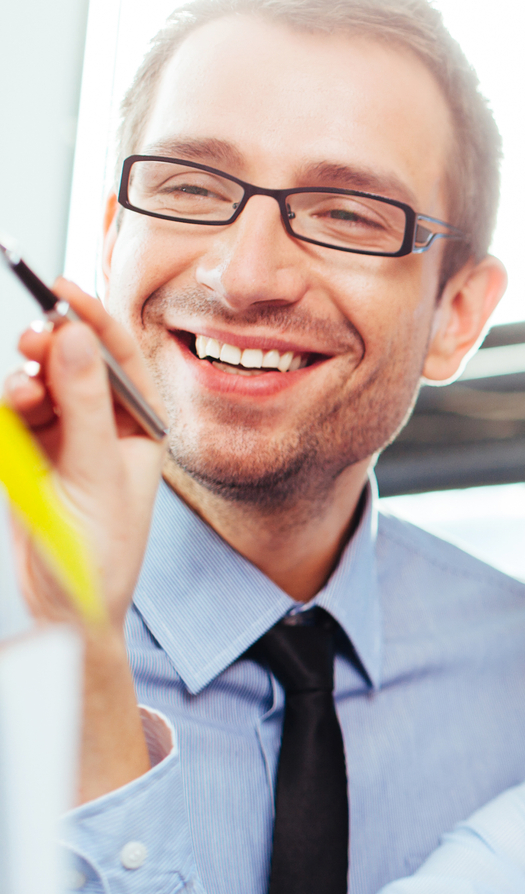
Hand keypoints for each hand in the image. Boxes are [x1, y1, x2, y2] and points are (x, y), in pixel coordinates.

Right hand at [5, 278, 162, 629]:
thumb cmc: (101, 551)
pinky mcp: (30, 452)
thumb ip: (83, 404)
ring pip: (40, 383)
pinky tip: (14, 407)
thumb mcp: (95, 472)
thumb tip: (74, 338)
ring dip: (29, 377)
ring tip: (24, 392)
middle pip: (76, 363)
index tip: (65, 289)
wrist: (66, 604)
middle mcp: (107, 426)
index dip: (97, 319)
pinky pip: (16, 409)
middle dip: (54, 345)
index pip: (123, 358)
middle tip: (35, 336)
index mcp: (142, 428)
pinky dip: (12, 402)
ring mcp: (66, 437)